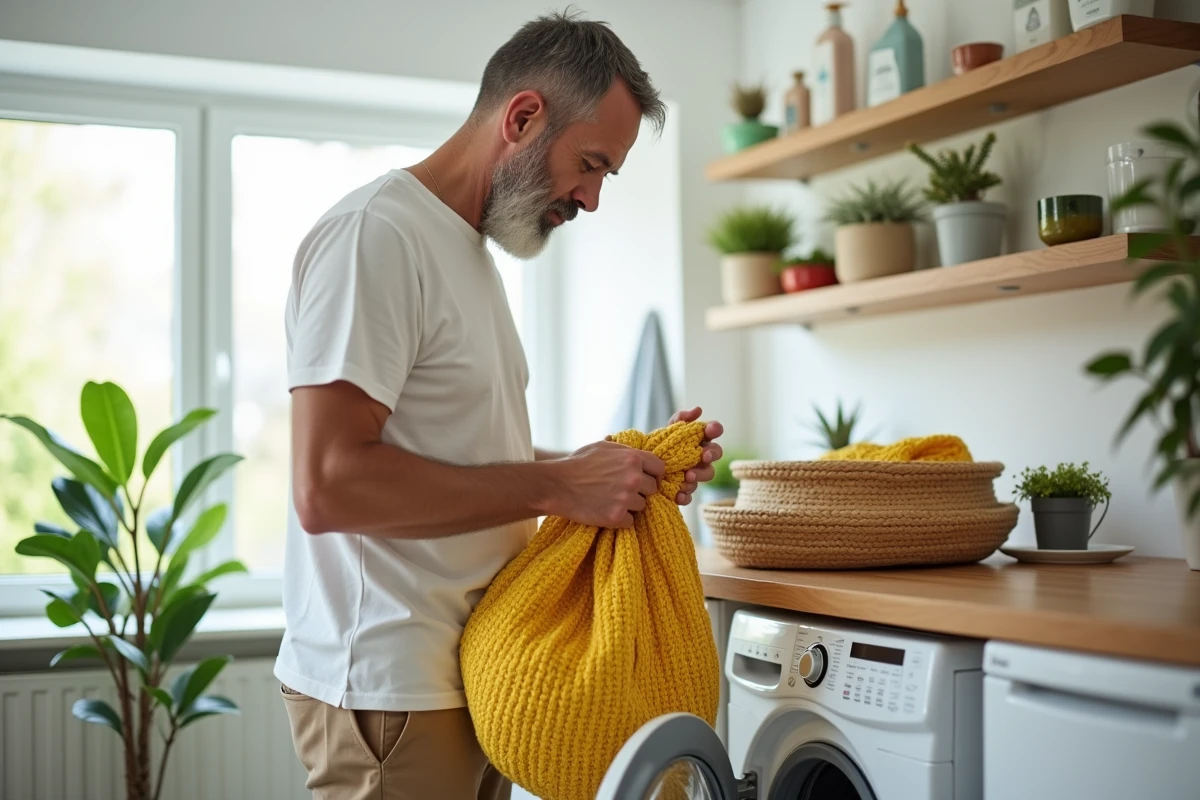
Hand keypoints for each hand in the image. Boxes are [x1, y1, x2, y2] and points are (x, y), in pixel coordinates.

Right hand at [549, 440, 666, 528]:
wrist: (558, 485)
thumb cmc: (578, 463)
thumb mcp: (604, 447)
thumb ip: (626, 451)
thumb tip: (641, 457)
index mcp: (632, 458)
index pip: (660, 468)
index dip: (653, 474)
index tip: (645, 478)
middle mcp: (633, 478)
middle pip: (653, 489)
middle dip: (641, 490)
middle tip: (622, 490)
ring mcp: (625, 499)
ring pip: (642, 506)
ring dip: (630, 505)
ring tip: (611, 499)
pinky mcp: (616, 517)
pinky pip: (630, 521)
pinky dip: (621, 518)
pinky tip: (606, 510)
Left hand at [669, 407, 723, 505]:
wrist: (642, 466)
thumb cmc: (660, 446)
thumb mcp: (668, 430)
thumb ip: (680, 419)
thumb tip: (698, 410)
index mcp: (700, 440)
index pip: (714, 432)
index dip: (715, 429)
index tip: (710, 430)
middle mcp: (701, 457)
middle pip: (715, 455)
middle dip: (711, 454)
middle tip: (703, 456)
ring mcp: (695, 474)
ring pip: (706, 475)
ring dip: (699, 475)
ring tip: (687, 476)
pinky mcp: (684, 491)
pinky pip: (689, 496)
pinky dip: (685, 496)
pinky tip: (678, 495)